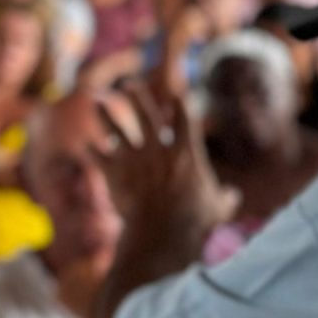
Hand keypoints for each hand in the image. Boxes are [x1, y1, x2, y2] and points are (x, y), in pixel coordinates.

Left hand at [93, 78, 222, 270]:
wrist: (162, 234)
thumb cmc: (195, 223)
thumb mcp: (218, 208)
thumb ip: (224, 197)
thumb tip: (232, 196)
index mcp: (187, 154)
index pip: (185, 121)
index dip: (181, 106)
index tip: (177, 94)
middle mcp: (158, 150)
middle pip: (146, 116)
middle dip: (138, 98)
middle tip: (130, 84)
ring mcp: (133, 160)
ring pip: (116, 130)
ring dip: (106, 116)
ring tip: (97, 102)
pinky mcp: (112, 173)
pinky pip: (98, 157)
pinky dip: (92, 151)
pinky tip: (86, 146)